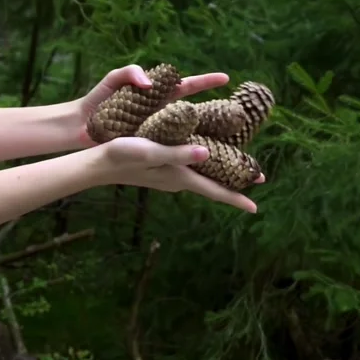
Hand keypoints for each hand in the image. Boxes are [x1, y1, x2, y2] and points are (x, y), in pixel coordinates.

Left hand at [75, 64, 231, 148]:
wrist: (80, 125)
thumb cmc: (97, 99)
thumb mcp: (114, 79)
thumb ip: (132, 73)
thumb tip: (150, 82)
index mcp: (158, 95)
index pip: (188, 86)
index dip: (207, 81)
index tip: (227, 79)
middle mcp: (163, 113)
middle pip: (198, 112)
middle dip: (220, 117)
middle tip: (243, 121)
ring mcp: (158, 130)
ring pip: (191, 134)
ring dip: (210, 140)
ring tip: (232, 148)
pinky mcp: (150, 146)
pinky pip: (174, 149)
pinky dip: (188, 155)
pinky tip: (203, 164)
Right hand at [96, 136, 263, 212]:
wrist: (99, 163)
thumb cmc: (124, 155)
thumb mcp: (152, 151)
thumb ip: (179, 153)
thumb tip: (207, 154)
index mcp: (179, 177)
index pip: (214, 191)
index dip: (236, 198)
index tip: (255, 208)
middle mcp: (178, 179)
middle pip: (213, 185)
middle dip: (235, 184)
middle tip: (259, 178)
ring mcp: (170, 175)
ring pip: (203, 176)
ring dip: (222, 173)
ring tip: (241, 168)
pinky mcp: (163, 166)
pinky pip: (192, 168)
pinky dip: (207, 163)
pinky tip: (208, 154)